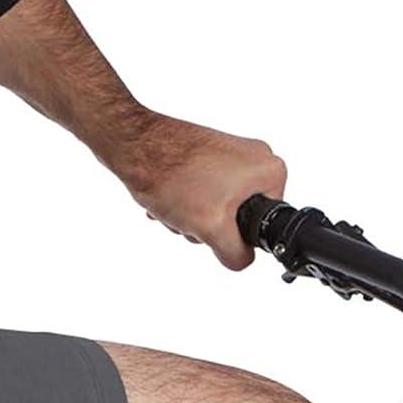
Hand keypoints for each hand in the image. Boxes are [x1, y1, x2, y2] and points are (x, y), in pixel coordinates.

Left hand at [118, 113, 286, 270]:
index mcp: (271, 171)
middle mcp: (254, 157)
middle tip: (187, 213)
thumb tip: (240, 259)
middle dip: (204, 224)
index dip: (232, 235)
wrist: (132, 143)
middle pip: (235, 218)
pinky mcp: (204, 155)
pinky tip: (163, 196)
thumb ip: (235, 253)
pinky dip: (180, 200)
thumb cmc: (171, 175)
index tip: (211, 222)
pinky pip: (199, 192)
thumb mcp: (212, 228)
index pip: (261, 228)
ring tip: (172, 202)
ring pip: (213, 207)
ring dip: (188, 215)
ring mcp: (227, 154)